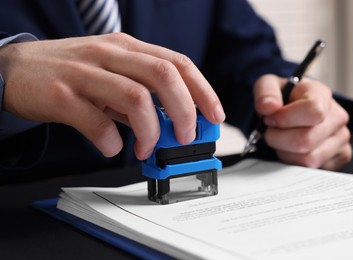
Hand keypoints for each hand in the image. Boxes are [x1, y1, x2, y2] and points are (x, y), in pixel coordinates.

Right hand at [0, 33, 224, 159]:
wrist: (14, 69)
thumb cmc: (70, 72)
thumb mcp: (111, 74)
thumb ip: (141, 96)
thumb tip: (171, 123)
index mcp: (127, 48)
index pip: (177, 63)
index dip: (202, 90)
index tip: (214, 116)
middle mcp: (110, 55)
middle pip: (163, 75)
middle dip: (184, 110)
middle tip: (186, 137)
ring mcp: (85, 73)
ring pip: (135, 96)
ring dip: (150, 130)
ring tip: (146, 147)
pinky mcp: (61, 95)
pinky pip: (95, 121)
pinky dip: (111, 140)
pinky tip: (112, 147)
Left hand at [253, 74, 350, 169]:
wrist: (292, 108)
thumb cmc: (283, 97)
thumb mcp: (268, 85)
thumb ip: (265, 92)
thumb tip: (268, 107)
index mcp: (322, 94)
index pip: (312, 111)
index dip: (285, 119)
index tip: (270, 118)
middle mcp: (337, 117)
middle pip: (306, 140)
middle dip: (278, 139)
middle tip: (271, 132)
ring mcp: (341, 139)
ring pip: (308, 159)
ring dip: (285, 152)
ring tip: (281, 140)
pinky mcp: (340, 157)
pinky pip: (312, 169)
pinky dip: (294, 162)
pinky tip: (291, 149)